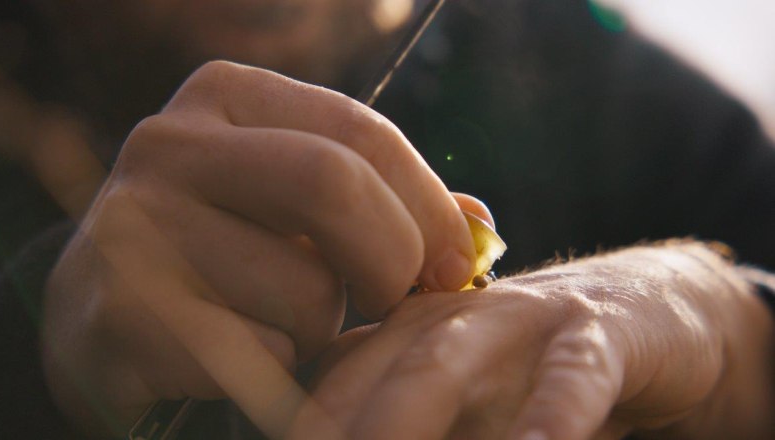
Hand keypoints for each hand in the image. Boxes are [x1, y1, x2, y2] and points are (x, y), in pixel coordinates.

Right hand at [40, 61, 483, 435]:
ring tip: (281, 322)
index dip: (429, 205)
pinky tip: (242, 352)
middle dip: (392, 260)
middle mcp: (170, 143)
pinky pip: (262, 354)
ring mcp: (134, 225)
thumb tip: (479, 224)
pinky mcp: (119, 313)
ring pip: (305, 290)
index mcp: (226, 96)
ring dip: (322, 327)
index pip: (361, 133)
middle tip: (391, 301)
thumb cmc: (229, 255)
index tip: (458, 264)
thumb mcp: (300, 209)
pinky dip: (279, 368)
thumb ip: (388, 203)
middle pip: (332, 186)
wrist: (104, 319)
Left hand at [300, 242, 774, 439]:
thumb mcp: (463, 394)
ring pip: (444, 365)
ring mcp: (519, 316)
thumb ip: (402, 411)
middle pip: (371, 371)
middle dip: (337, 427)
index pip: (331, 379)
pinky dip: (550, 417)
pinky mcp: (596, 330)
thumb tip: (333, 435)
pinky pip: (570, 377)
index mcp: (404, 328)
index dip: (304, 424)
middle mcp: (447, 316)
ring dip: (404, 421)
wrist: (642, 307)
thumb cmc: (533, 367)